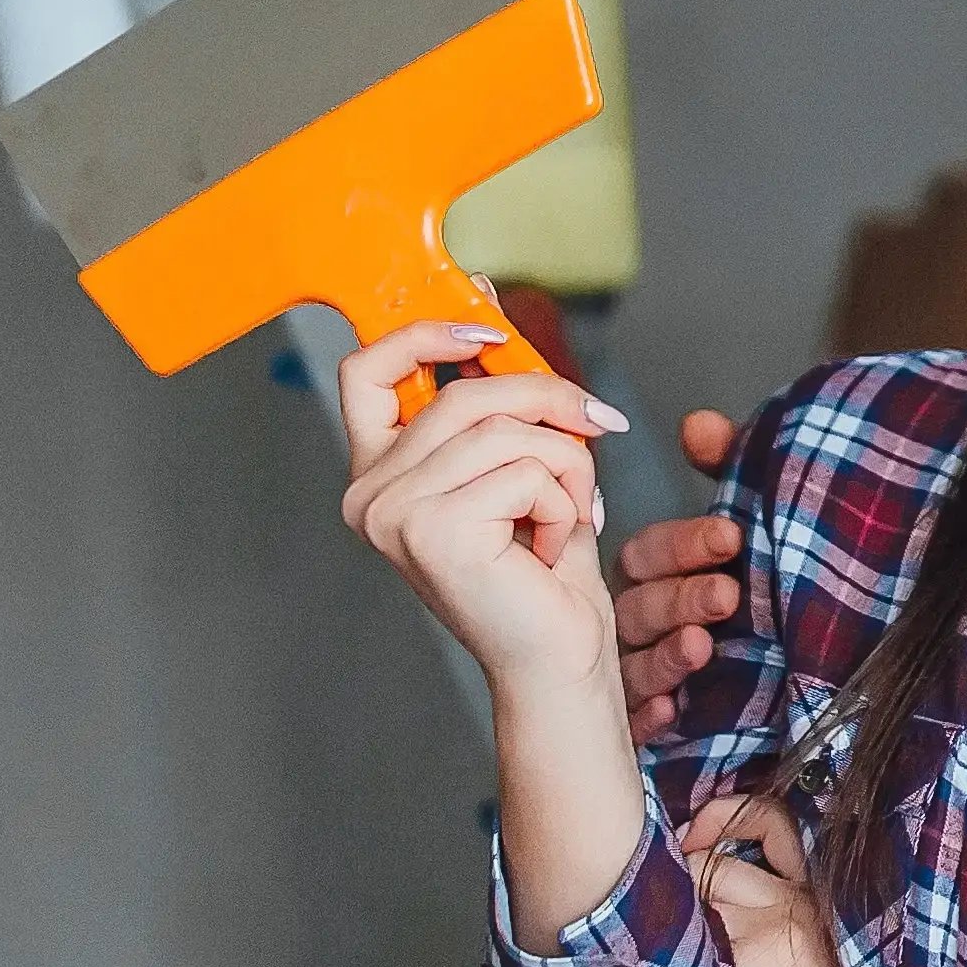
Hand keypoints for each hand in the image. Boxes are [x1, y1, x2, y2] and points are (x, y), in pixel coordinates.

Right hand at [330, 320, 625, 697]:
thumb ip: (497, 398)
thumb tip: (488, 305)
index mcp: (379, 473)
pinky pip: (526, 471)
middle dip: (548, 398)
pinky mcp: (433, 531)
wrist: (558, 661)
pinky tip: (551, 549)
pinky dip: (565, 502)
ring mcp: (393, 513)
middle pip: (464, 393)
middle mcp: (370, 493)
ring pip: (504, 429)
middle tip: (599, 421)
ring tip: (569, 513)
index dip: (425, 333)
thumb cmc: (542, 574)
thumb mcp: (519, 465)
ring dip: (566, 464)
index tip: (488, 326)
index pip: (367, 370)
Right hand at [610, 407, 751, 741]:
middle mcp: (641, 621)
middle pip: (639, 607)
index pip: (648, 552)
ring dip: (665, 655)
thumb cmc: (767, 583)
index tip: (732, 536)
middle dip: (680, 598)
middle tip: (728, 594)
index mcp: (656, 573)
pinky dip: (650, 716)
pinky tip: (671, 711)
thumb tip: (699, 424)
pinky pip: (636, 723)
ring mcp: (642, 673)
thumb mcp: (758, 523)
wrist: (819, 664)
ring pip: (633, 663)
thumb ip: (730, 469)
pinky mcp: (655, 727)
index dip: (684, 543)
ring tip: (701, 648)